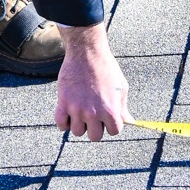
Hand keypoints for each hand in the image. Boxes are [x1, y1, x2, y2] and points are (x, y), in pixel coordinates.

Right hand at [55, 22, 128, 141]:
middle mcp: (93, 113)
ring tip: (82, 112)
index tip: (108, 117)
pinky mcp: (63, 102)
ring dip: (80, 124)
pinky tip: (69, 113)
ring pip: (78, 132)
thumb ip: (123, 107)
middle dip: (96, 128)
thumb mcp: (121, 86)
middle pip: (95, 137)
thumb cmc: (106, 68)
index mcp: (110, 110)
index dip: (112, 125)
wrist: (87, 52)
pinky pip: (61, 124)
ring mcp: (77, 109)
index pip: (114, 132)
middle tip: (94, 116)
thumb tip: (128, 121)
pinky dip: (64, 122)